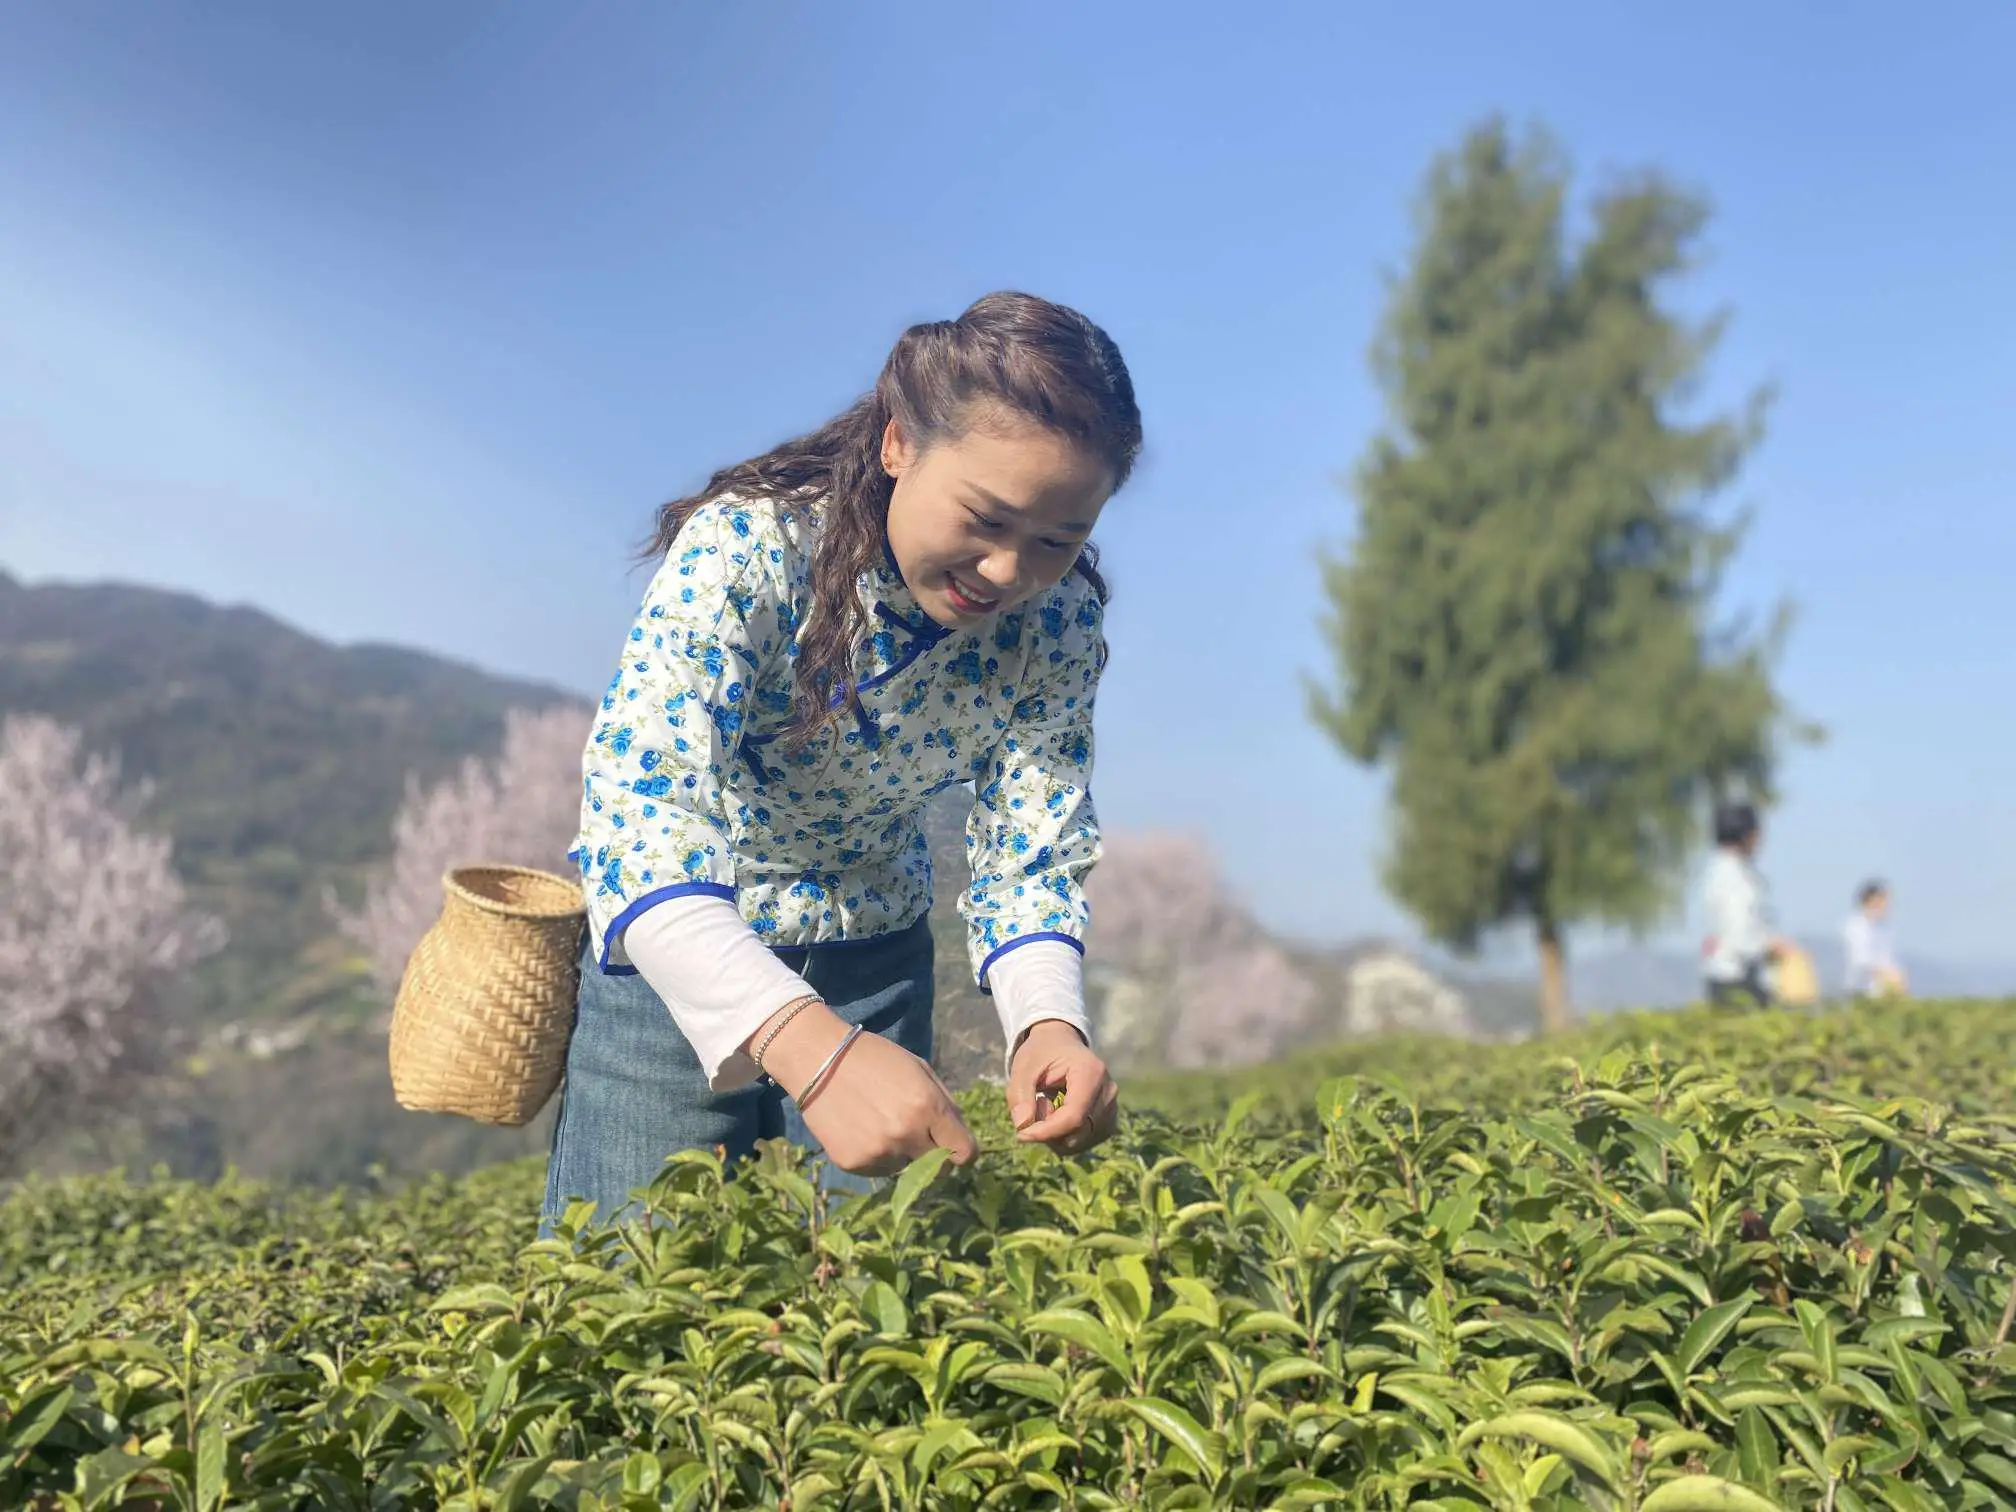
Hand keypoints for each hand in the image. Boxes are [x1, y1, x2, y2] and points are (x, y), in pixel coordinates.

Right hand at [755, 1001, 978, 1177]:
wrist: (818, 1059)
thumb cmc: (875, 1058)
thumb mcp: (919, 1069)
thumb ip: (946, 1105)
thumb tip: (961, 1139)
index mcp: (928, 1106)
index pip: (965, 1153)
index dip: (962, 1151)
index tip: (953, 1146)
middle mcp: (906, 1134)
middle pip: (939, 1171)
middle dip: (934, 1156)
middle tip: (917, 1136)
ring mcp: (878, 1152)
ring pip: (907, 1170)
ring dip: (903, 1154)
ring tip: (880, 1123)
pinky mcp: (854, 1164)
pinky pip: (879, 1170)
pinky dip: (877, 1156)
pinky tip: (862, 1129)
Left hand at [1007, 1020, 1118, 1156]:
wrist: (1061, 1044)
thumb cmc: (1042, 1053)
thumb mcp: (1024, 1066)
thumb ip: (1019, 1094)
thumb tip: (1022, 1125)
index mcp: (1091, 1072)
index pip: (1073, 1116)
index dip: (1046, 1131)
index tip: (1021, 1133)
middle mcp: (1108, 1090)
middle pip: (1078, 1133)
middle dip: (1049, 1132)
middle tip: (1032, 1110)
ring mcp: (1112, 1106)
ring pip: (1081, 1142)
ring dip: (1056, 1136)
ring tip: (1047, 1108)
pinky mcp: (1110, 1119)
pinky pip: (1085, 1142)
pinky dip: (1066, 1138)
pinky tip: (1057, 1118)